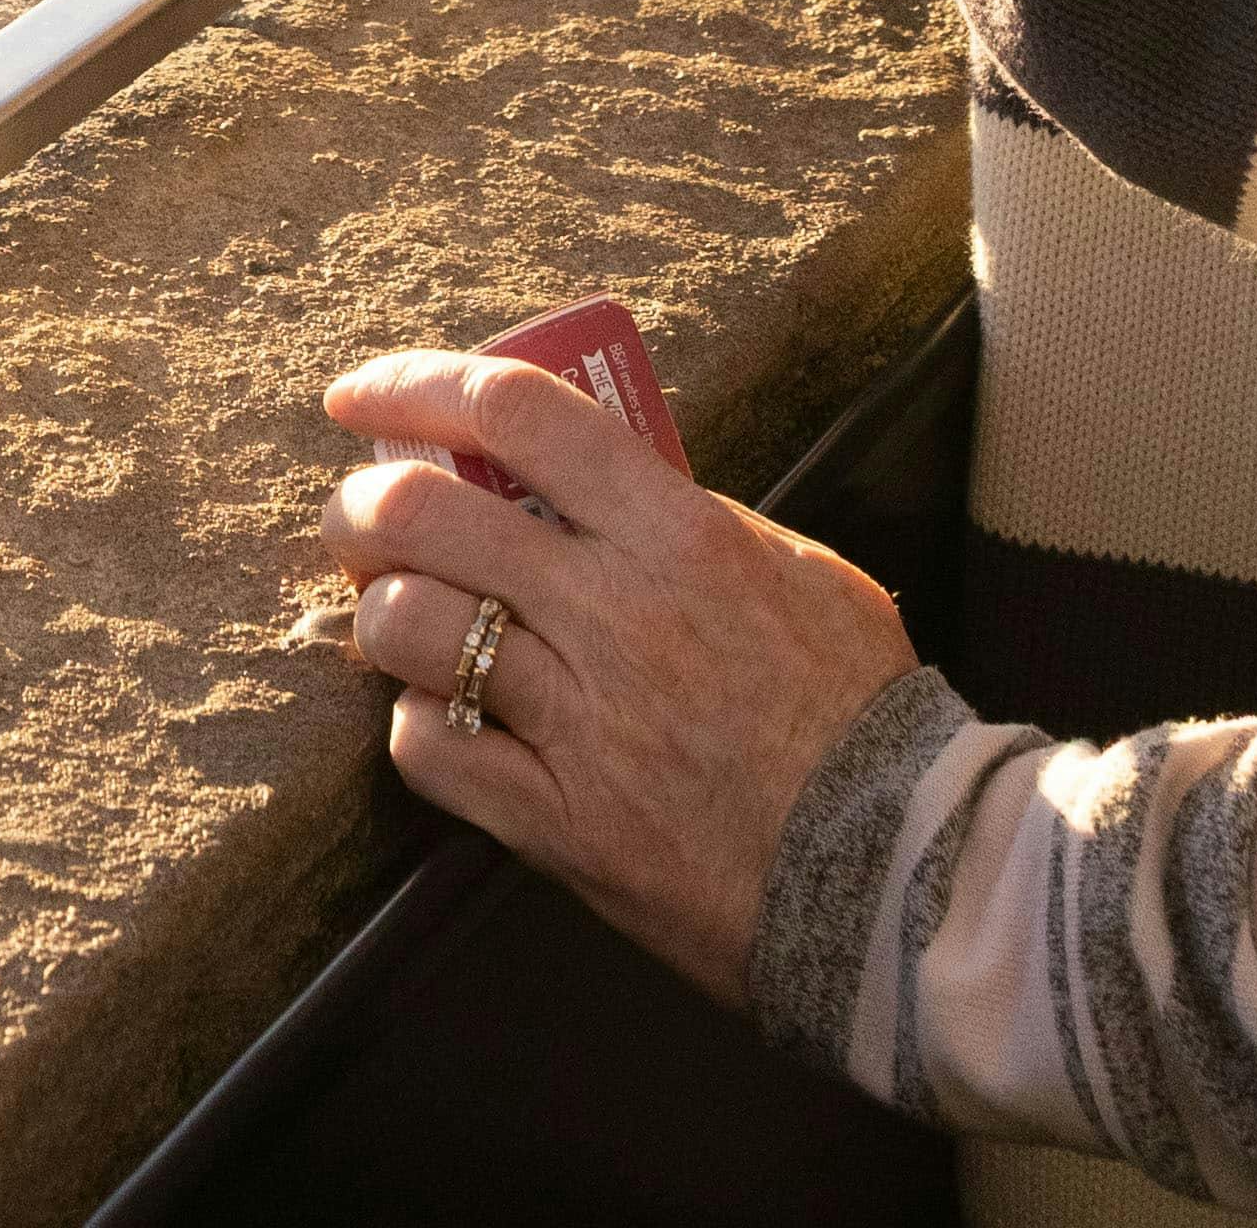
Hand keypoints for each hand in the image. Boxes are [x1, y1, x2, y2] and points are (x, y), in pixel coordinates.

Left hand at [311, 346, 924, 1002]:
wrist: (897, 874)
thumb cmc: (860, 716)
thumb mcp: (803, 573)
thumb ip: (693, 520)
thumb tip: (593, 482)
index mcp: (679, 532)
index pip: (516, 411)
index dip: (417, 383)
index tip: (364, 394)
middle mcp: (615, 613)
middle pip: (423, 513)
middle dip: (360, 503)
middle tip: (359, 515)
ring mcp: (579, 721)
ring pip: (405, 626)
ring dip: (382, 612)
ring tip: (401, 618)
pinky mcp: (557, 822)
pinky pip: (427, 748)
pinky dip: (415, 723)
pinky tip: (445, 717)